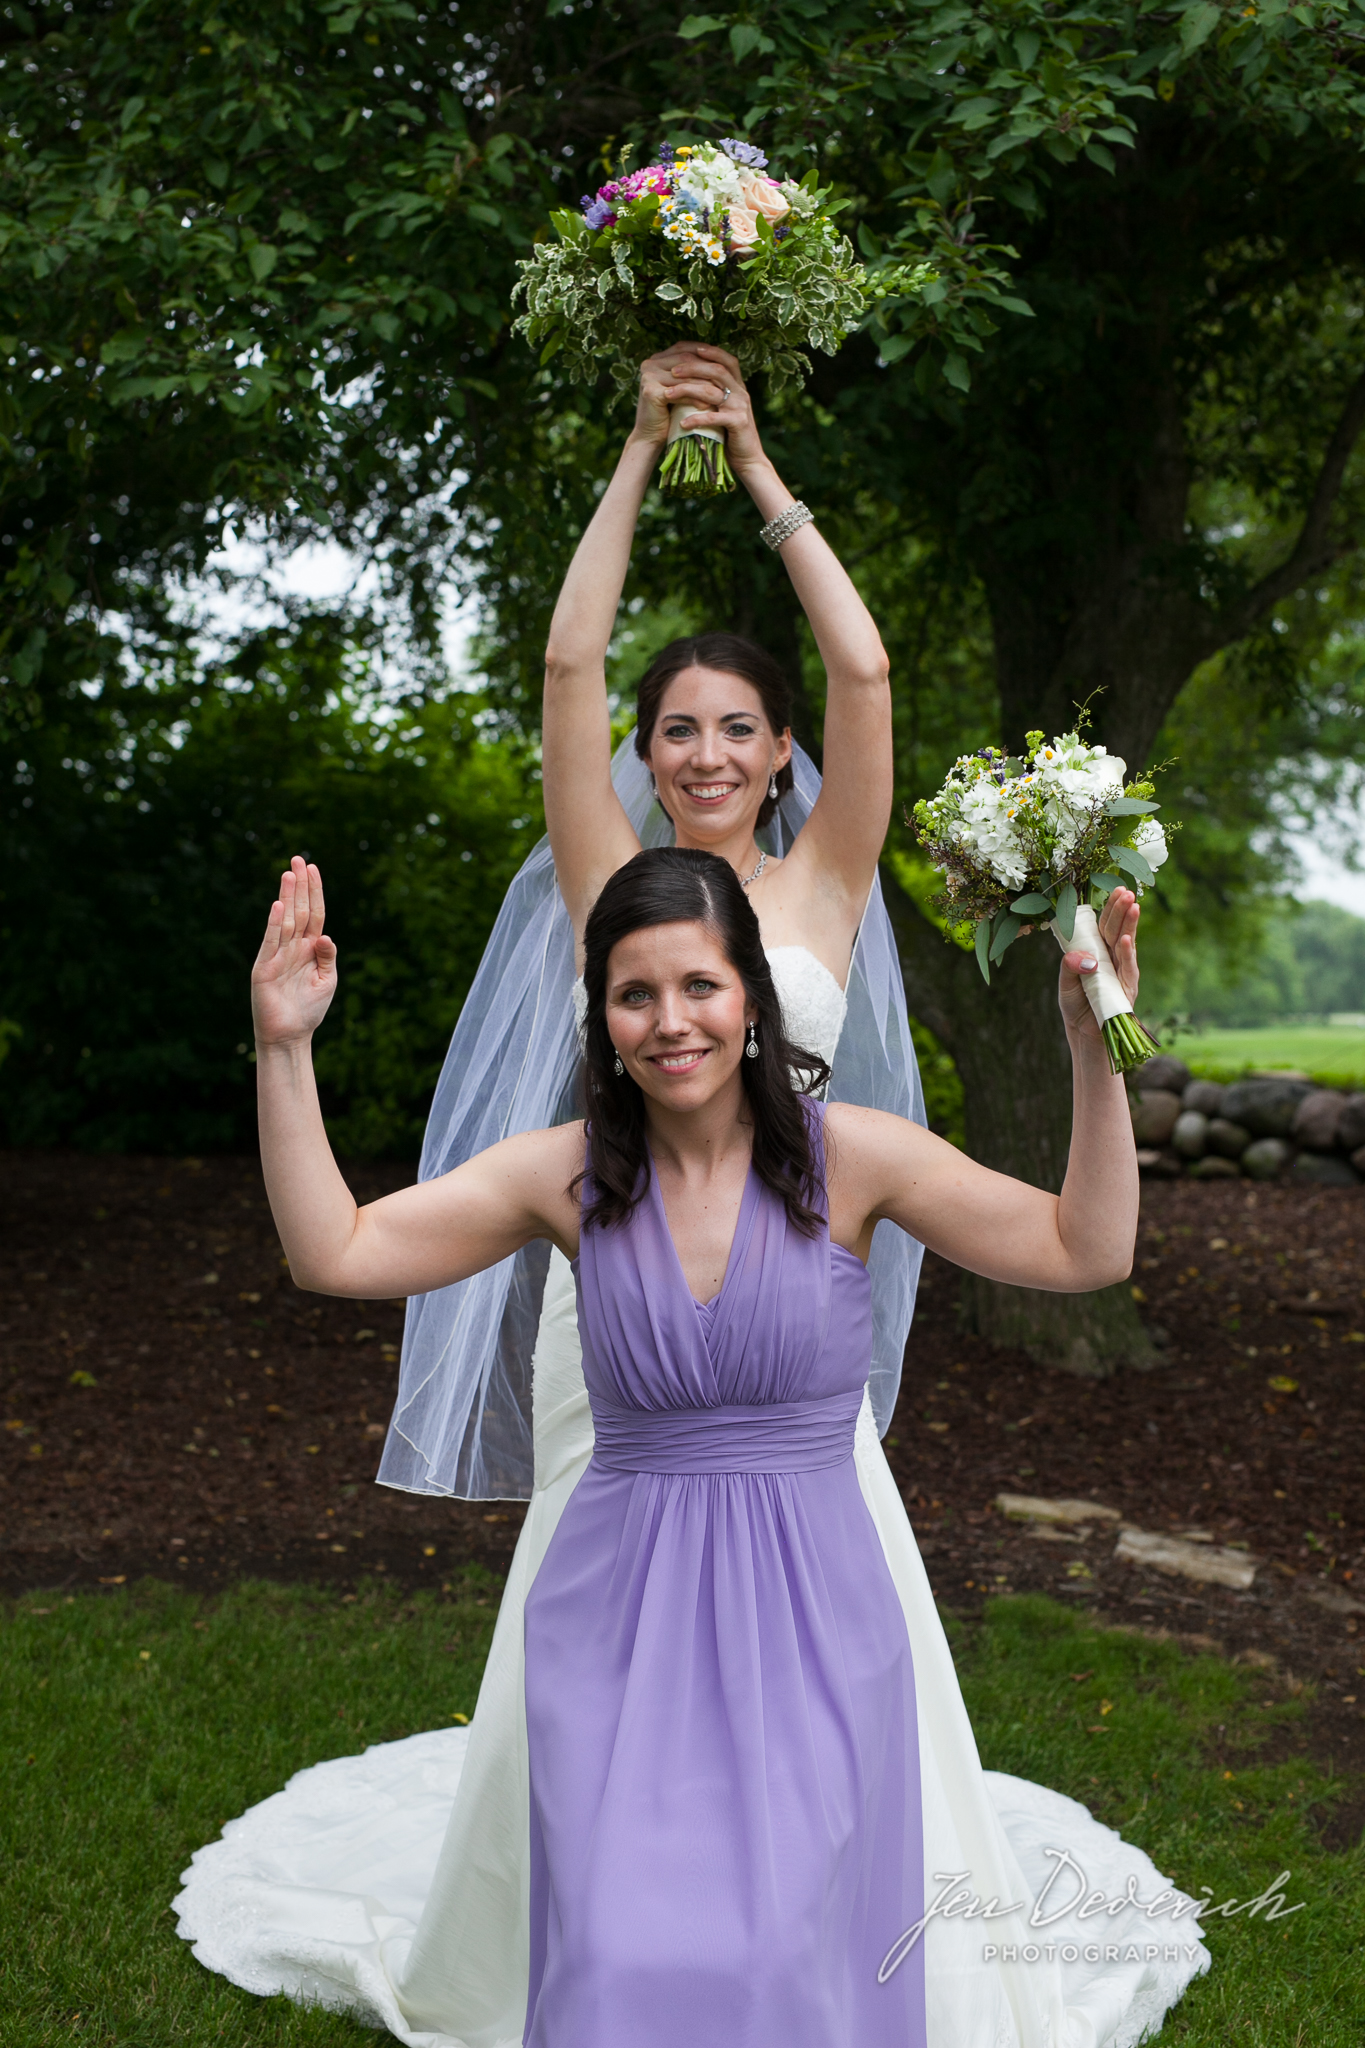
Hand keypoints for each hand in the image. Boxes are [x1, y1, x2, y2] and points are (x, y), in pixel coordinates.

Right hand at [251, 857, 337, 1047]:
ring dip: (287, 897)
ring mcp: (277, 955)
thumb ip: (327, 957)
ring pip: (284, 920)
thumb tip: (326, 935)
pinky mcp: (264, 967)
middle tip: (299, 859)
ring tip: (289, 873)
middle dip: (300, 885)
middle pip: (299, 910)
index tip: (313, 868)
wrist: (289, 1035)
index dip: (315, 892)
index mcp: (309, 948)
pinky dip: (274, 923)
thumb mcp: (326, 980)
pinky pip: (271, 941)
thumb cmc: (309, 1009)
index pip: (314, 914)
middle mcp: (292, 947)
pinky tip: (278, 905)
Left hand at [629, 343, 768, 479]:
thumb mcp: (723, 409)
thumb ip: (714, 393)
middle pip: (717, 370)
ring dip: (687, 390)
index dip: (710, 352)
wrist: (748, 459)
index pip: (727, 360)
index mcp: (738, 387)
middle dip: (693, 367)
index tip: (690, 348)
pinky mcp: (738, 424)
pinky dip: (696, 419)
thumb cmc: (730, 434)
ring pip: (712, 391)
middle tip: (672, 371)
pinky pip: (714, 417)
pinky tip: (682, 423)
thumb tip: (691, 380)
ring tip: (668, 394)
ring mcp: (740, 407)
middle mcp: (741, 393)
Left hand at [1058, 887, 1140, 1044]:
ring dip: (1128, 925)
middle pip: (1118, 930)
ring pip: (1126, 945)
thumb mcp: (1065, 984)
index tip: (1118, 889)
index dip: (1111, 908)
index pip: (1106, 925)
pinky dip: (1125, 954)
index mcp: (1099, 953)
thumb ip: (1069, 967)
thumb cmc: (1077, 1006)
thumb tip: (1082, 957)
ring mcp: (1122, 974)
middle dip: (1122, 910)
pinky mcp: (1127, 990)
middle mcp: (1114, 960)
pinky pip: (1127, 969)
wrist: (1085, 1036)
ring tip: (1132, 906)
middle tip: (1127, 891)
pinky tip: (1124, 939)